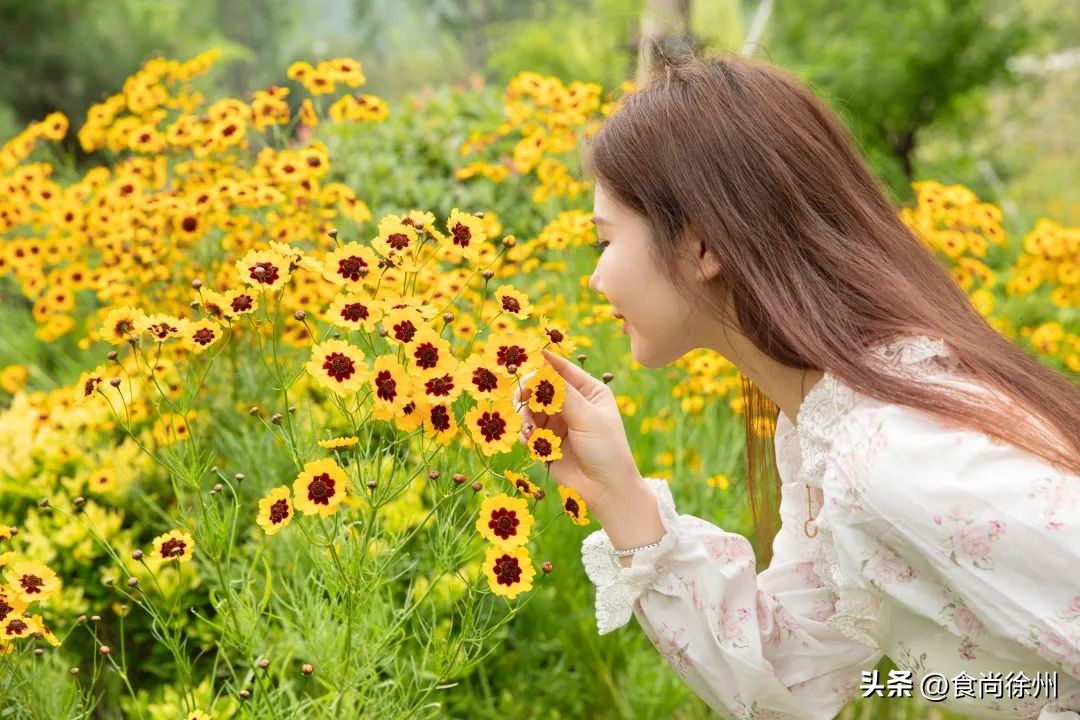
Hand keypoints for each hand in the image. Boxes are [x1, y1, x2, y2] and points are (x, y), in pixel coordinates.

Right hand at [513, 350, 640, 513]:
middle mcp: (573, 404)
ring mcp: (559, 422)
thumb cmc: (606, 449)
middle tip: (520, 398)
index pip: (564, 369)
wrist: (605, 489)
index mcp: (589, 391)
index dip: (545, 362)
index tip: (526, 356)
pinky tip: (529, 439)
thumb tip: (542, 370)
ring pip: (532, 409)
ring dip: (526, 416)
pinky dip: (526, 433)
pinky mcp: (548, 442)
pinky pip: (529, 430)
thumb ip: (563, 394)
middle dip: (530, 392)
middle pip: (543, 388)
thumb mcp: (587, 417)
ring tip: (529, 428)